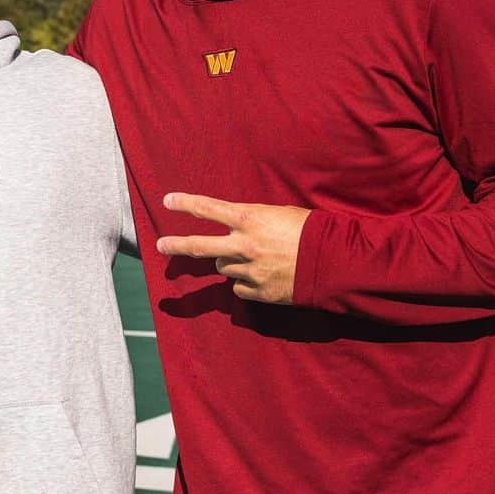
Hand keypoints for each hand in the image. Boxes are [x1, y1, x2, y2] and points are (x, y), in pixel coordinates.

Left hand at [156, 192, 311, 302]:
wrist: (334, 262)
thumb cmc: (309, 231)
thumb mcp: (279, 215)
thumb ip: (252, 222)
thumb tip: (235, 232)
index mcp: (249, 219)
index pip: (208, 208)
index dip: (185, 204)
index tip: (168, 201)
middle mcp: (243, 245)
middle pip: (198, 246)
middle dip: (175, 245)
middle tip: (159, 246)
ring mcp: (248, 270)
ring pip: (224, 267)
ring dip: (232, 262)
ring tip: (257, 257)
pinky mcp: (258, 292)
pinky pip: (240, 288)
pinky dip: (247, 282)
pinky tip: (265, 276)